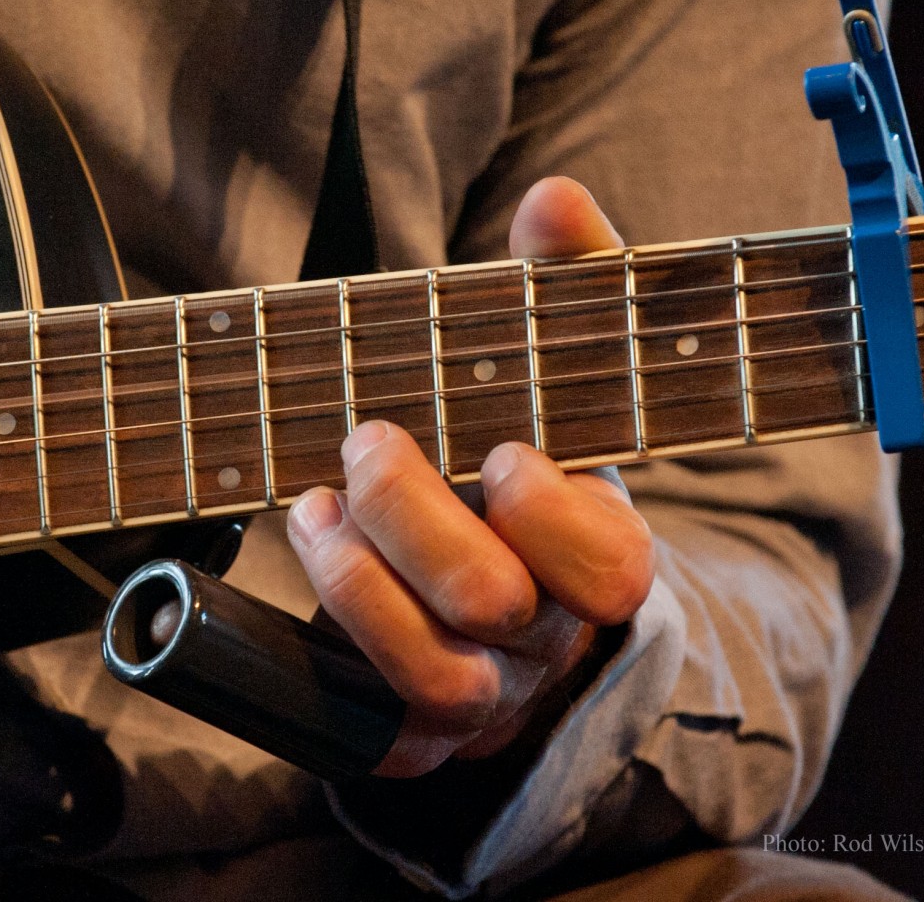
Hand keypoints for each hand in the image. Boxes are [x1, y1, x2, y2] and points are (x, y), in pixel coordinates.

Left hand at [287, 177, 654, 776]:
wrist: (510, 573)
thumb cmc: (529, 459)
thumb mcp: (557, 375)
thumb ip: (565, 289)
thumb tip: (555, 199)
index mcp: (598, 552)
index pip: (610, 568)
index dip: (554, 519)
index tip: (504, 453)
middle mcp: (549, 633)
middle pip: (497, 607)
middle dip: (419, 521)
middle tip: (368, 441)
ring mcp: (487, 686)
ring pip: (434, 669)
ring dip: (358, 578)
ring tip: (313, 500)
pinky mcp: (421, 723)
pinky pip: (378, 719)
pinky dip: (334, 632)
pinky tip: (314, 544)